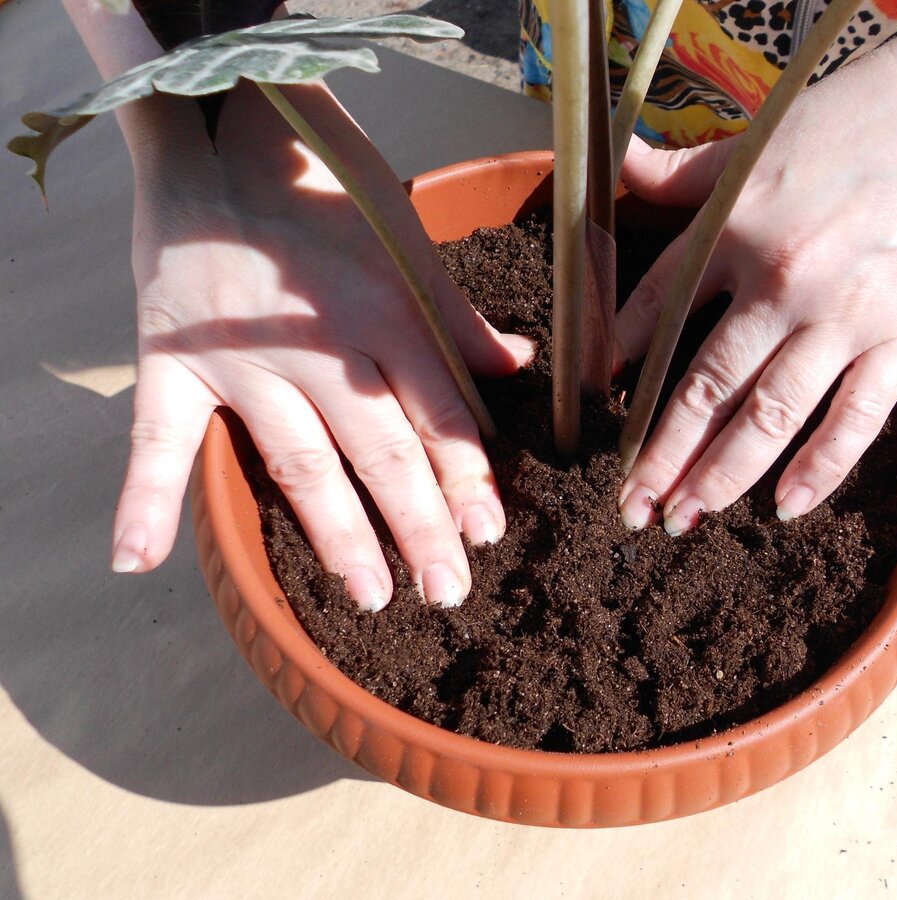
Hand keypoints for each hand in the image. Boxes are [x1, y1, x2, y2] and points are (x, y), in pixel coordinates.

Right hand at [110, 84, 532, 608]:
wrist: (218, 126)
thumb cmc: (324, 178)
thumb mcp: (406, 233)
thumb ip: (457, 313)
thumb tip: (517, 367)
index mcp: (382, 311)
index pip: (436, 411)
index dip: (466, 475)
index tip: (489, 533)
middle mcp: (317, 346)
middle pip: (379, 452)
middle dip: (420, 526)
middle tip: (449, 592)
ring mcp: (240, 359)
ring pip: (298, 462)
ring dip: (336, 535)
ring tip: (372, 596)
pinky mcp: (173, 359)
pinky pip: (156, 437)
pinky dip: (144, 497)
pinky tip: (139, 561)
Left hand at [613, 10, 896, 533]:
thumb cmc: (859, 120)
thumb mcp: (760, 138)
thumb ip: (689, 169)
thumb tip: (622, 163)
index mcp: (734, 230)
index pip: (656, 309)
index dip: (619, 362)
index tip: (598, 408)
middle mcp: (779, 283)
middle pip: (705, 386)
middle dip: (661, 454)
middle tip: (630, 505)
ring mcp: (843, 318)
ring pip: (769, 416)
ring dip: (720, 476)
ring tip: (683, 519)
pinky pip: (855, 420)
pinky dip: (819, 469)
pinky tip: (783, 508)